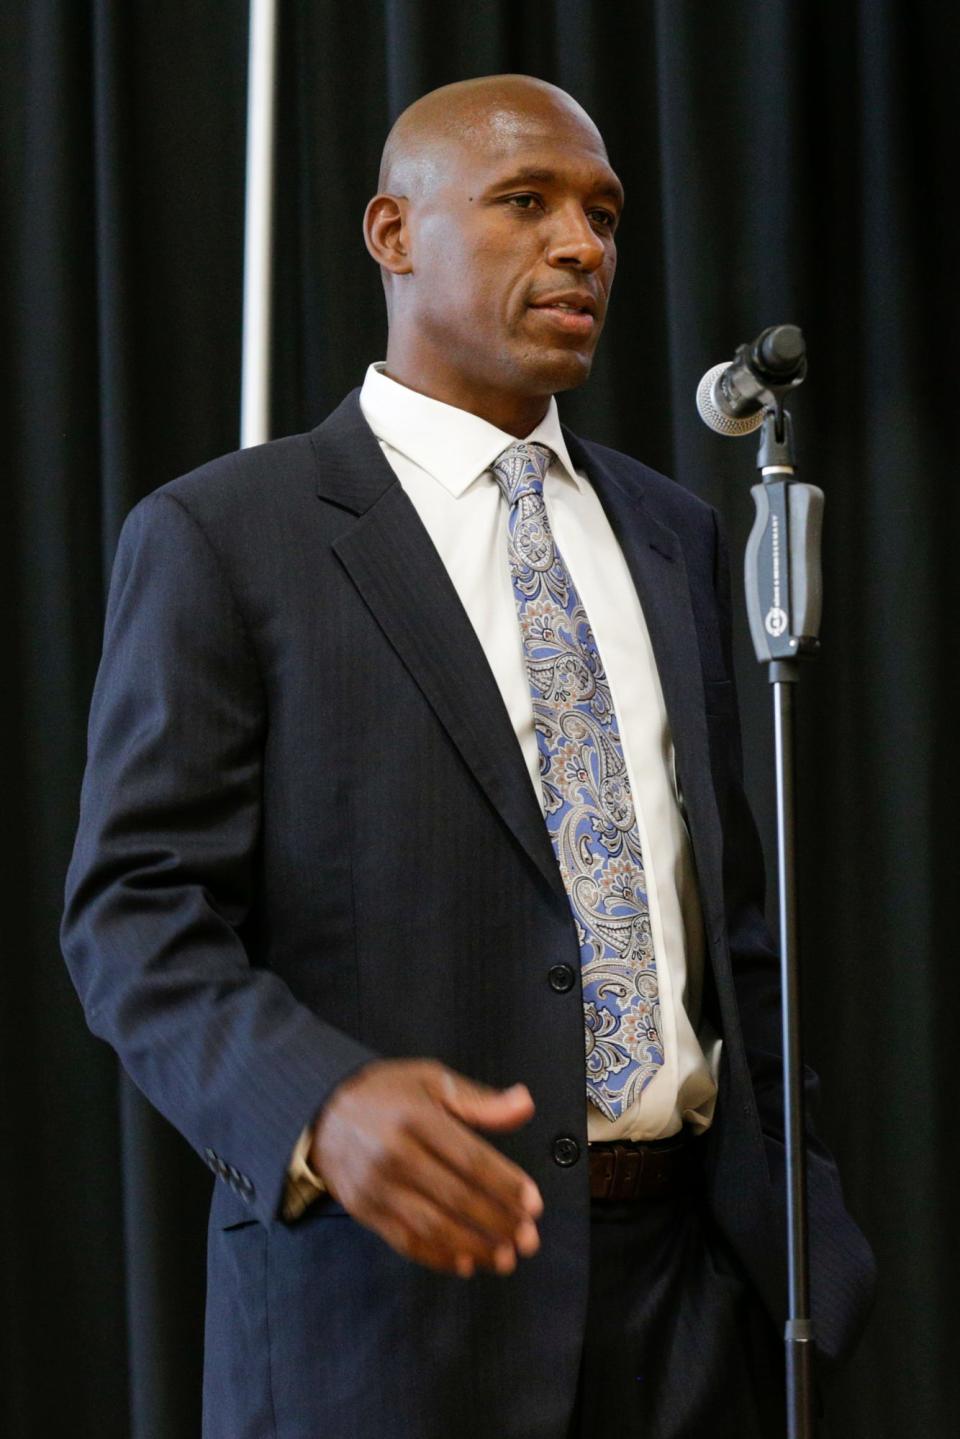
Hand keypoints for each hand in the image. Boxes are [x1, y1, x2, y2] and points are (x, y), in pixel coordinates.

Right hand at [308, 1058, 542, 1277]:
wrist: (322, 1112)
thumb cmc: (386, 1095)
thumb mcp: (431, 1081)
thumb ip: (479, 1100)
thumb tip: (524, 1105)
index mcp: (415, 1117)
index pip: (470, 1158)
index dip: (505, 1184)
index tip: (533, 1203)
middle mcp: (394, 1154)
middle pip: (455, 1197)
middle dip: (497, 1222)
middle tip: (528, 1238)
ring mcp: (376, 1186)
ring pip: (432, 1226)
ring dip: (473, 1247)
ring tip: (505, 1257)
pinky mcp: (364, 1211)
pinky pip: (405, 1242)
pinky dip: (437, 1257)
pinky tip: (465, 1262)